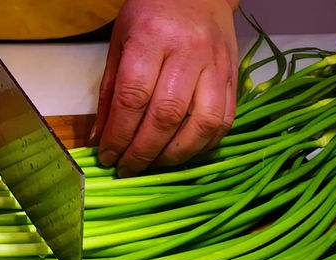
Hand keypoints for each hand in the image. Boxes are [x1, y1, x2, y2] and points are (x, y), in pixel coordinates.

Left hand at [94, 0, 238, 176]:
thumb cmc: (152, 14)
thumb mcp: (120, 42)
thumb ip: (110, 92)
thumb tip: (101, 138)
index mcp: (152, 38)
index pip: (133, 98)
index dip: (119, 135)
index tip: (108, 156)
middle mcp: (188, 52)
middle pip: (166, 115)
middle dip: (143, 151)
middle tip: (128, 168)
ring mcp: (216, 65)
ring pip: (202, 123)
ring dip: (176, 154)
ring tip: (155, 164)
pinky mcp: (234, 77)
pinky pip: (224, 121)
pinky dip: (203, 145)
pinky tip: (182, 152)